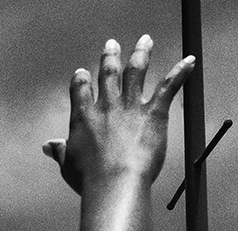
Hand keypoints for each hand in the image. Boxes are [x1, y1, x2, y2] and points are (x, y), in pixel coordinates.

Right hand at [43, 35, 192, 195]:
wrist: (114, 183)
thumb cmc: (90, 179)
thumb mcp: (68, 164)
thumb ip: (60, 151)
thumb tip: (48, 146)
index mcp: (83, 117)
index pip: (80, 89)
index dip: (81, 79)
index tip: (82, 72)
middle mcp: (106, 105)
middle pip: (108, 73)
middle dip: (110, 57)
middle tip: (111, 45)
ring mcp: (130, 107)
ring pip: (135, 72)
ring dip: (141, 53)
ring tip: (145, 41)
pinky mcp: (153, 113)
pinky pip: (168, 87)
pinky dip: (180, 73)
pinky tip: (189, 62)